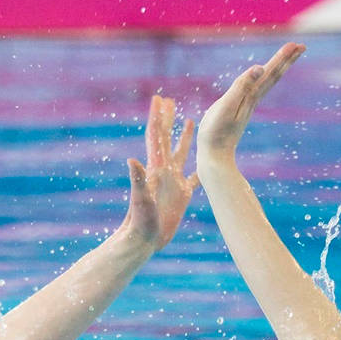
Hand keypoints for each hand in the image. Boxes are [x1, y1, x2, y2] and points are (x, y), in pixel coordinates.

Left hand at [122, 93, 196, 249]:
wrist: (143, 240)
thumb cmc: (140, 222)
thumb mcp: (141, 200)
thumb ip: (137, 180)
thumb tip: (132, 160)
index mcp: (156, 168)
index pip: (156, 137)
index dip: (157, 117)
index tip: (159, 98)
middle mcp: (164, 172)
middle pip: (167, 139)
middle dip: (168, 119)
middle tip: (169, 101)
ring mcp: (173, 183)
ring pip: (182, 154)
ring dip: (185, 138)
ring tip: (190, 120)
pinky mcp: (182, 196)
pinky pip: (194, 178)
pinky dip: (202, 168)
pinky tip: (208, 162)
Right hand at [198, 42, 303, 161]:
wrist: (214, 157)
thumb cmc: (216, 133)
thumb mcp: (226, 106)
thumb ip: (241, 86)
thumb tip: (259, 68)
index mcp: (250, 96)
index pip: (269, 73)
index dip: (282, 58)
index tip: (296, 45)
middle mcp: (252, 99)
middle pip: (273, 76)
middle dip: (286, 60)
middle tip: (301, 46)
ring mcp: (247, 105)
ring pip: (267, 83)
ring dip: (278, 68)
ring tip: (287, 58)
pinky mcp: (240, 110)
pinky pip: (257, 90)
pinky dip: (264, 80)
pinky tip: (262, 79)